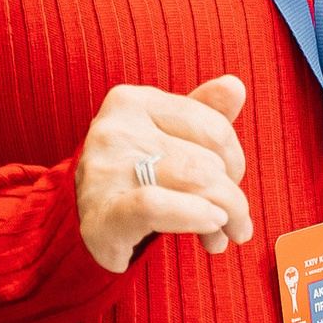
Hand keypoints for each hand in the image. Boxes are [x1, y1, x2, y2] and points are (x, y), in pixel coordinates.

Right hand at [73, 75, 254, 273]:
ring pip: (193, 179)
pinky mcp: (101, 215)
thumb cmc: (135, 174)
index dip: (235, 162)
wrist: (86, 221)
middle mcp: (115, 129)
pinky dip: (194, 215)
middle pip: (207, 160)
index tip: (233, 186)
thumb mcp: (167, 137)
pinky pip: (156, 205)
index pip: (214, 128)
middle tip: (236, 224)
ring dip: (225, 214)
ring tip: (224, 235)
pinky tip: (209, 228)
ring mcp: (105, 170)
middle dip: (232, 197)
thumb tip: (235, 87)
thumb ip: (203, 112)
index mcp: (134, 102)